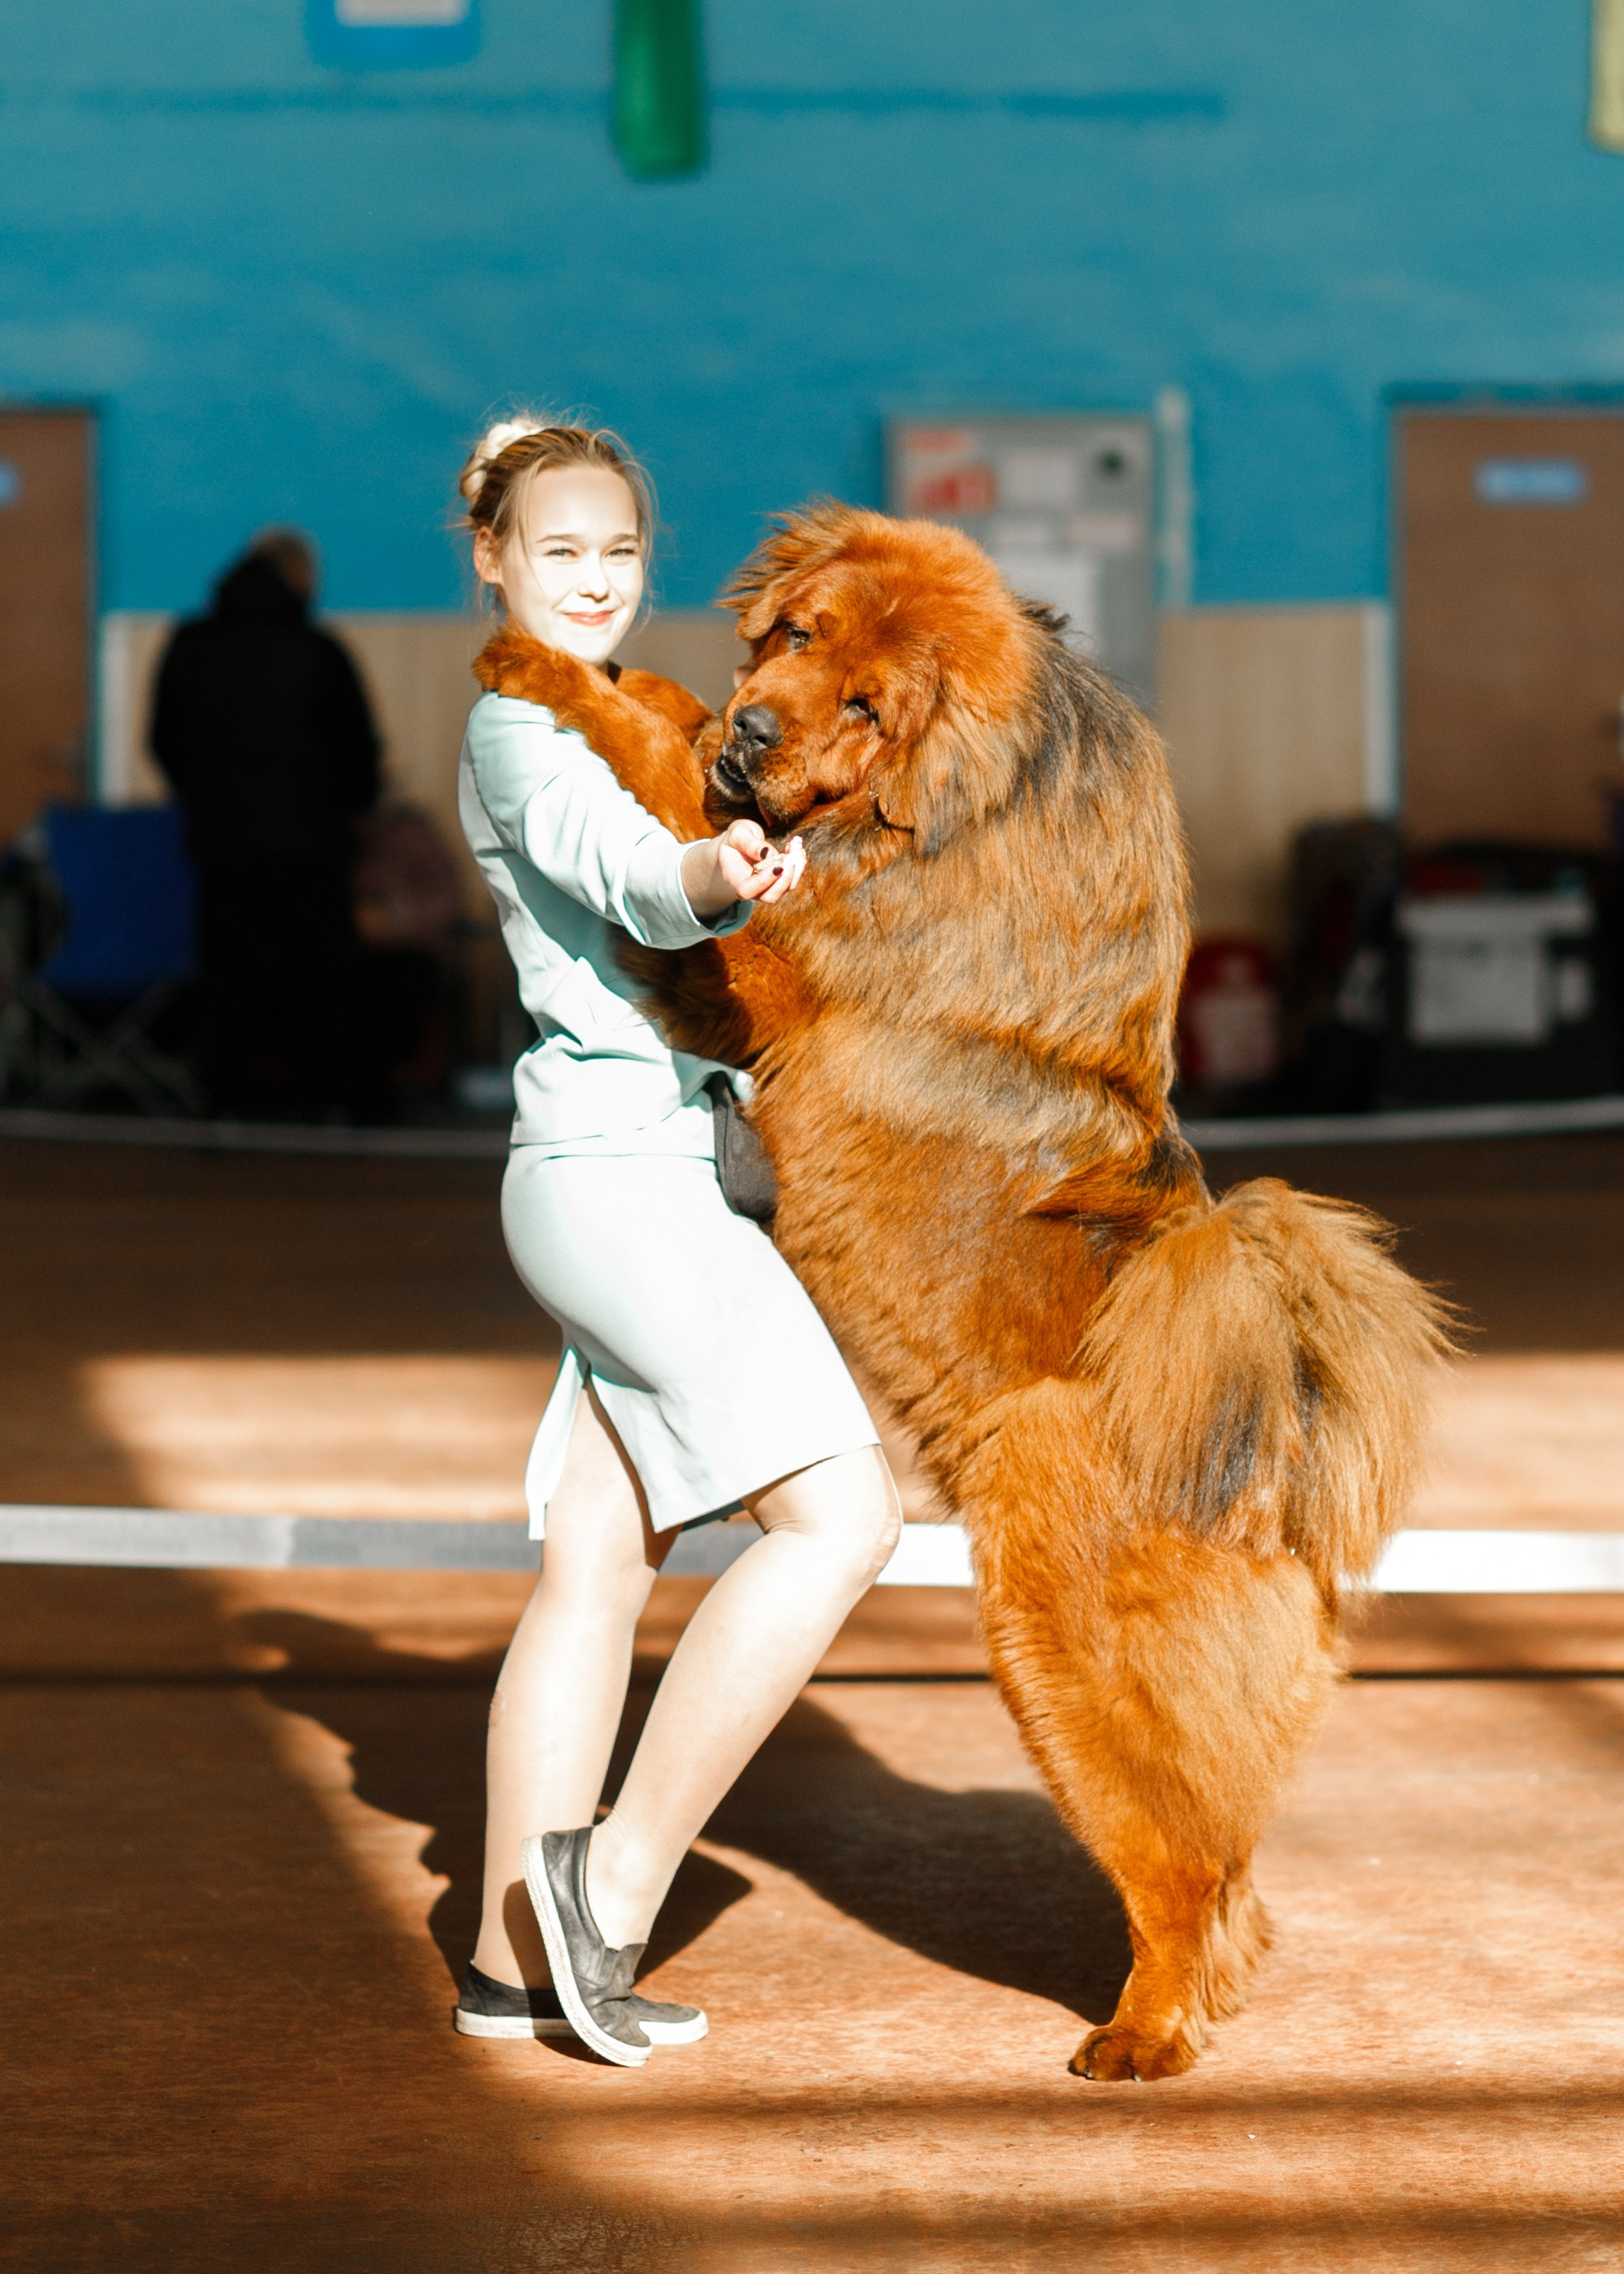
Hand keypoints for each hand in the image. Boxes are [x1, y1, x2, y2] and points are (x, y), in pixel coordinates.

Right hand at [683, 820, 805, 917]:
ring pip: (786, 887)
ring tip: (795, 844)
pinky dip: (798, 862)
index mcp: (734, 879)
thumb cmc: (735, 839)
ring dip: (796, 866)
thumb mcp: (737, 834)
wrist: (738, 844)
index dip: (764, 881)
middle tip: (792, 855)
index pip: (747, 890)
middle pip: (770, 896)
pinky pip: (792, 878)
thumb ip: (750, 844)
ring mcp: (766, 888)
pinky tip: (795, 847)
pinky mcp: (778, 881)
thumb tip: (769, 853)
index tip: (778, 865)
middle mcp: (751, 888)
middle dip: (785, 878)